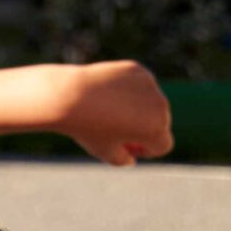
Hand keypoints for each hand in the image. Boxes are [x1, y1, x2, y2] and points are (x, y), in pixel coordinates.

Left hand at [56, 60, 173, 165]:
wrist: (68, 97)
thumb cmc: (87, 128)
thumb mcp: (104, 151)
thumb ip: (122, 159)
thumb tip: (130, 159)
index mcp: (155, 130)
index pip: (162, 146)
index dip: (145, 151)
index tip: (126, 148)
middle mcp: (160, 105)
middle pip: (159, 123)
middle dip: (143, 129)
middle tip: (115, 130)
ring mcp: (149, 84)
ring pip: (149, 102)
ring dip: (137, 110)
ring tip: (108, 112)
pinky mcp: (136, 70)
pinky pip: (138, 85)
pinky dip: (127, 92)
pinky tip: (106, 94)